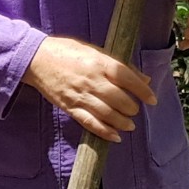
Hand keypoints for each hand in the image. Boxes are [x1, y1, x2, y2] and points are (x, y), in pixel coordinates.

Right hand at [22, 35, 157, 142]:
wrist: (37, 59)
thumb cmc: (68, 52)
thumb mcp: (96, 51)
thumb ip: (120, 66)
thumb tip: (144, 79)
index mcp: (100, 63)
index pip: (128, 78)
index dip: (143, 91)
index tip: (152, 99)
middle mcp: (92, 80)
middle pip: (119, 99)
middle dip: (132, 108)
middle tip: (135, 110)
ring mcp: (80, 95)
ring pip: (107, 114)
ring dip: (122, 122)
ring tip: (129, 125)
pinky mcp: (70, 107)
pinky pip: (90, 122)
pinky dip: (104, 131)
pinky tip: (115, 136)